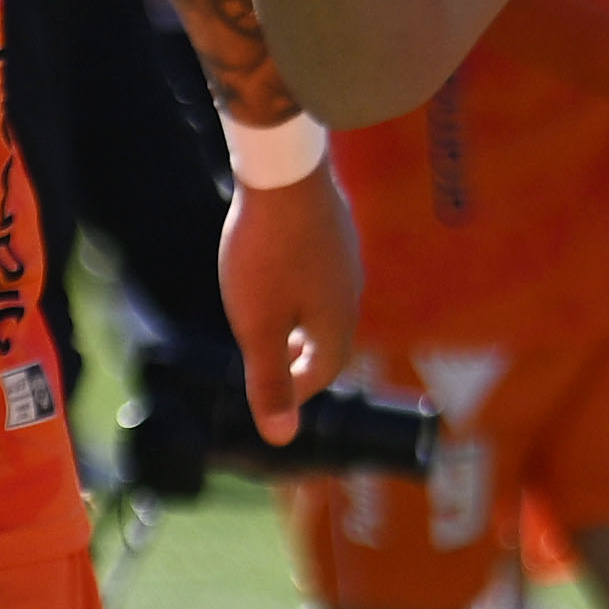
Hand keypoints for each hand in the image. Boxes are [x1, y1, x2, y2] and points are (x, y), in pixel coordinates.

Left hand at [216, 156, 360, 444]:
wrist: (284, 169)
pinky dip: (300, 285)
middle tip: (273, 364)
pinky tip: (278, 268)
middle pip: (329, 338)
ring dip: (300, 320)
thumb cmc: (266, 252)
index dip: (295, 390)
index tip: (269, 397)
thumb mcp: (257, 325)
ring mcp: (346, 255)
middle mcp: (351, 291)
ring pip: (326, 301)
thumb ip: (268, 382)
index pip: (322, 371)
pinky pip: (321, 269)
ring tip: (271, 320)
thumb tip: (280, 439)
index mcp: (336, 322)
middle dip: (301, 357)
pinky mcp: (334, 226)